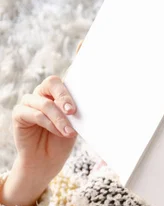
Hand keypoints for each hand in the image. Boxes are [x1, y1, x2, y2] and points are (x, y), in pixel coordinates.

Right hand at [1, 42, 81, 205]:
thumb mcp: (78, 125)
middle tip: (73, 110)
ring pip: (45, 103)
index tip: (85, 43)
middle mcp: (46, 93)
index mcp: (63, 93)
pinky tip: (58, 132)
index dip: (77, 55)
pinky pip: (33, 113)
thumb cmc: (65, 141)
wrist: (47, 162)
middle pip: (54, 82)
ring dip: (59, 119)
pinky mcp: (20, 114)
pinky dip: (48, 123)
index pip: (70, 72)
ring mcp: (31, 102)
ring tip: (69, 132)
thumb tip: (101, 103)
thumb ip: (82, 113)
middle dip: (65, 96)